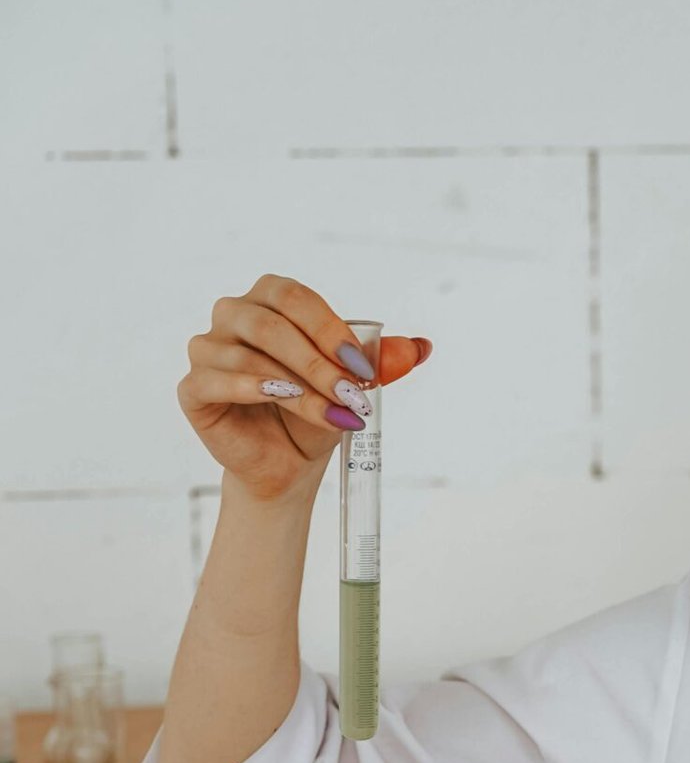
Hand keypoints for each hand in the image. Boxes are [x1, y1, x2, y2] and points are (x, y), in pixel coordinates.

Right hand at [179, 275, 431, 503]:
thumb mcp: (351, 385)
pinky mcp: (193, 388)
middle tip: (352, 394)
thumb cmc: (314, 412)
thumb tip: (422, 347)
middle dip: (317, 361)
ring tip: (332, 413)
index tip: (364, 370)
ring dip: (298, 387)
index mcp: (268, 300)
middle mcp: (231, 315)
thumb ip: (380, 362)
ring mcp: (206, 350)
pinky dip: (252, 389)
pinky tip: (280, 399)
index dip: (330, 330)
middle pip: (269, 324)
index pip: (294, 298)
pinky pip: (215, 379)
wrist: (287, 464)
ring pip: (248, 356)